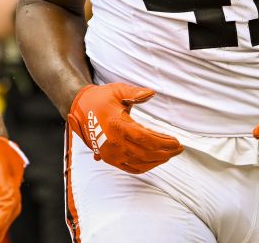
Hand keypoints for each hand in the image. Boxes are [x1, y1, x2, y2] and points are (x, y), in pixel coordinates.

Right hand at [67, 83, 182, 174]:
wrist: (79, 108)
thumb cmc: (100, 98)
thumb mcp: (117, 90)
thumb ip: (135, 92)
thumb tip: (151, 93)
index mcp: (116, 126)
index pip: (146, 139)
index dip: (163, 142)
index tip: (176, 141)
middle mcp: (113, 143)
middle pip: (146, 153)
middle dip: (166, 152)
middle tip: (178, 149)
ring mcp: (111, 153)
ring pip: (140, 163)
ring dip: (158, 161)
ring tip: (170, 154)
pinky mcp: (109, 159)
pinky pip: (131, 168)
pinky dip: (145, 167)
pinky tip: (155, 161)